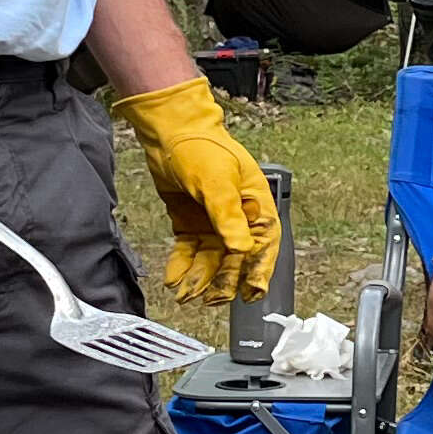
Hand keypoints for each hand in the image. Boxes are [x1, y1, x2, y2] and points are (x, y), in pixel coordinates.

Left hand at [111, 77, 281, 303]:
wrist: (169, 134)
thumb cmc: (203, 147)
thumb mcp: (217, 182)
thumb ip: (228, 216)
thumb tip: (241, 249)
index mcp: (255, 204)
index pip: (263, 244)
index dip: (259, 270)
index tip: (252, 292)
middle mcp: (237, 218)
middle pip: (235, 259)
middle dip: (224, 281)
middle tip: (212, 299)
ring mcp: (213, 224)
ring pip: (210, 260)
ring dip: (200, 279)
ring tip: (186, 295)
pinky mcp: (191, 225)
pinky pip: (189, 253)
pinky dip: (182, 267)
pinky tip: (174, 280)